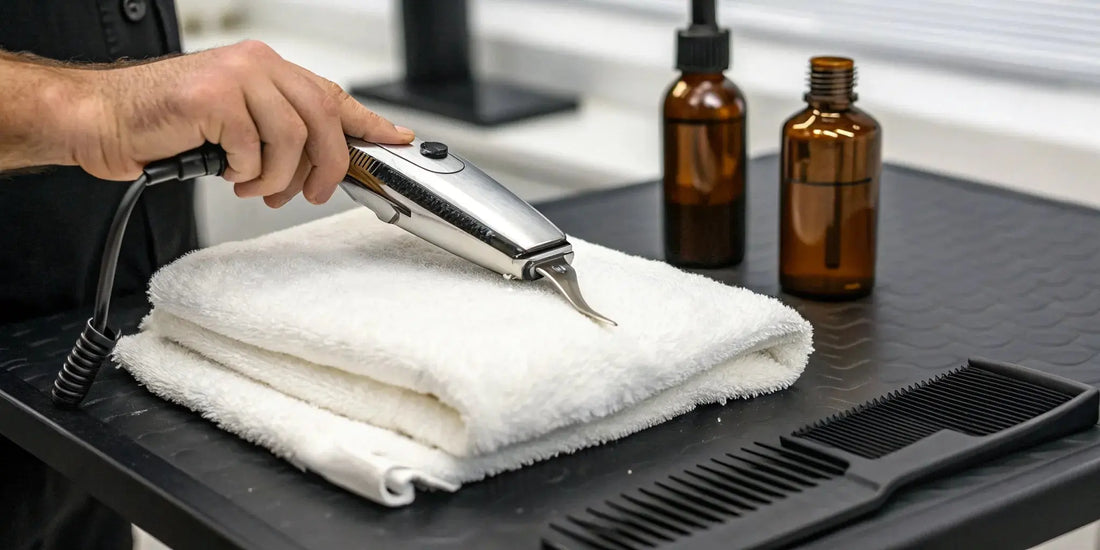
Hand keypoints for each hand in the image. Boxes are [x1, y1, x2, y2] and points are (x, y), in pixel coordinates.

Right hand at [65, 40, 412, 206]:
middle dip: (326, 167)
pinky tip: (226, 171)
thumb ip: (280, 134)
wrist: (106, 120)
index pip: (332, 95)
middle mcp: (258, 65)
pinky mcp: (214, 97)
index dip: (368, 123)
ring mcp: (236, 76)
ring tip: (253, 186)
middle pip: (323, 120)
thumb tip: (326, 164)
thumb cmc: (168, 125)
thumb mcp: (238, 126)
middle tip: (310, 193)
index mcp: (268, 69)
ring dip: (277, 177)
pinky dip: (244, 172)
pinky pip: (254, 149)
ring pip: (294, 139)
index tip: (396, 141)